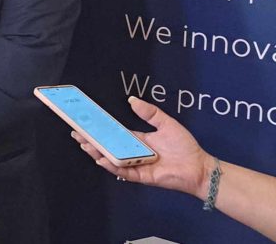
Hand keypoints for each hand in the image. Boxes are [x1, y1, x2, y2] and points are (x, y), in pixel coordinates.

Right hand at [72, 96, 214, 198]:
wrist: (199, 168)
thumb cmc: (185, 147)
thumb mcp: (166, 123)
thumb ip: (150, 112)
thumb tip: (132, 100)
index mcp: (137, 139)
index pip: (113, 133)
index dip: (99, 128)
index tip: (85, 121)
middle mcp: (133, 152)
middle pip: (108, 146)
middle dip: (91, 139)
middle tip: (76, 133)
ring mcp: (135, 164)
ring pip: (111, 158)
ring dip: (97, 152)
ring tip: (84, 144)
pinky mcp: (140, 176)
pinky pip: (122, 171)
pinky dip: (111, 165)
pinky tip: (101, 158)